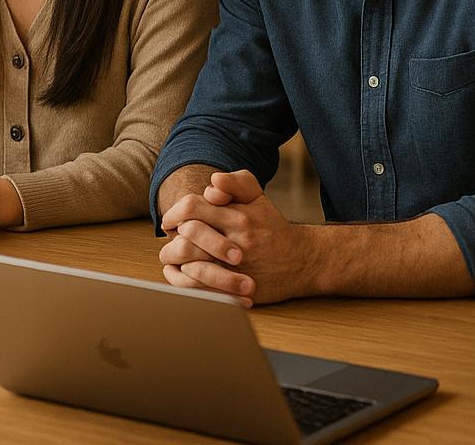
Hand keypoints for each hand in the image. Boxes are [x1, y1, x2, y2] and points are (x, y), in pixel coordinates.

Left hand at [158, 169, 317, 304]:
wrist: (304, 262)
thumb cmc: (273, 227)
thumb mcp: (258, 198)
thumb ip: (237, 182)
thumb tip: (214, 181)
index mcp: (238, 218)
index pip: (192, 207)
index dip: (175, 211)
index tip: (171, 220)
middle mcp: (236, 244)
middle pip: (187, 234)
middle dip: (174, 234)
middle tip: (174, 237)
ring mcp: (234, 270)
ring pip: (188, 262)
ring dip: (175, 256)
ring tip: (176, 254)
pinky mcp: (234, 292)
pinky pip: (197, 287)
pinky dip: (184, 279)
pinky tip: (184, 271)